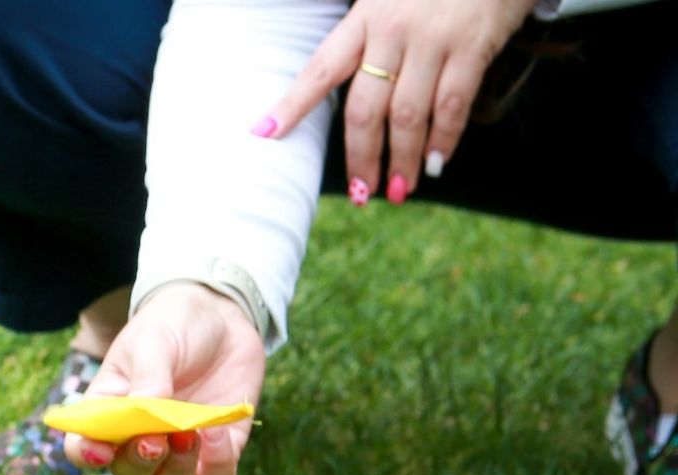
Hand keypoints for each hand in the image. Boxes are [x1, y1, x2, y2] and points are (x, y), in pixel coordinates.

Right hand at [64, 283, 265, 474]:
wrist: (222, 316)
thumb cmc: (173, 324)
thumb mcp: (153, 341)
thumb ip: (148, 378)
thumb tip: (147, 413)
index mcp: (109, 409)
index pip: (84, 445)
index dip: (86, 455)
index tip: (101, 452)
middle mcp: (139, 435)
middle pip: (128, 473)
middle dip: (139, 463)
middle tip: (154, 439)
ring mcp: (179, 446)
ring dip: (176, 472)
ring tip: (190, 435)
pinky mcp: (220, 448)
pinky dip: (217, 465)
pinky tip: (217, 430)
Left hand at [256, 0, 534, 203]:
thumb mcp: (387, 1)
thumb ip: (367, 40)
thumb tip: (354, 98)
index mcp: (363, 19)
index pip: (320, 69)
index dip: (293, 104)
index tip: (266, 133)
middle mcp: (392, 30)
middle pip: (365, 107)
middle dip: (362, 156)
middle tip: (361, 191)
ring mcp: (433, 39)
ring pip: (408, 114)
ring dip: (403, 158)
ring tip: (401, 189)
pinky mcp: (473, 45)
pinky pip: (453, 104)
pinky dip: (444, 139)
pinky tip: (436, 163)